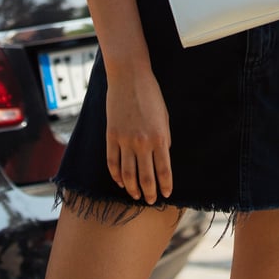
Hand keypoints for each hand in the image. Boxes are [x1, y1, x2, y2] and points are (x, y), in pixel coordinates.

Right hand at [105, 66, 172, 203]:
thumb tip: (162, 158)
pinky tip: (121, 182)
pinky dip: (116, 176)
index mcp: (160, 137)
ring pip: (127, 174)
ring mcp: (125, 140)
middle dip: (149, 193)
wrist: (130, 77)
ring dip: (132, 189)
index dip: (165, 185)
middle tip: (151, 201)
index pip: (163, 170)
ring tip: (136, 196)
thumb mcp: (164, 117)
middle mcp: (142, 142)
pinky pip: (112, 162)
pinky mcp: (111, 136)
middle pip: (146, 177)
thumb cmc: (151, 95)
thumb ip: (163, 139)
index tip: (167, 194)